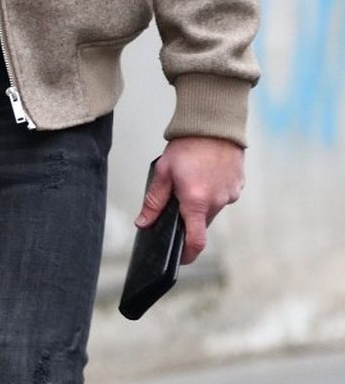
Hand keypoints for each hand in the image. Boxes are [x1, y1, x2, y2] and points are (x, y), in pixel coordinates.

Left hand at [138, 135, 244, 265]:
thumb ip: (153, 201)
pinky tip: (205, 176)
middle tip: (178, 201)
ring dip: (201, 204)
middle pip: (201, 223)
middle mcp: (217, 201)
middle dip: (189, 218)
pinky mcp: (238, 185)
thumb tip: (143, 223)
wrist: (214, 124)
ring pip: (213, 209)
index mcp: (196, 201)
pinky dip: (213, 192)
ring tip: (192, 181)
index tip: (180, 260)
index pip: (195, 240)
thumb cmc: (187, 146)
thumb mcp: (162, 173)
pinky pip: (224, 197)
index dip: (188, 254)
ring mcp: (230, 194)